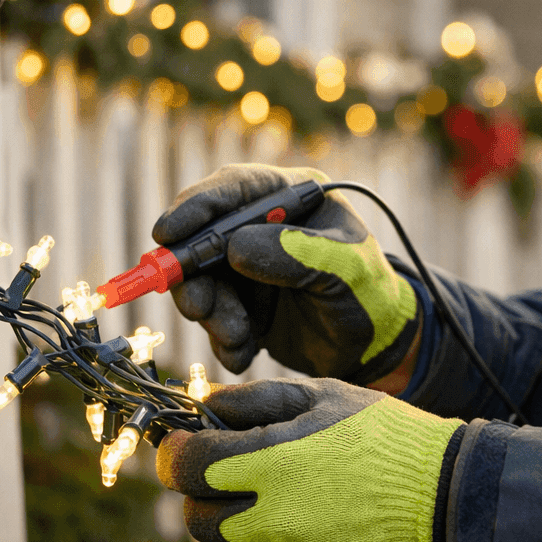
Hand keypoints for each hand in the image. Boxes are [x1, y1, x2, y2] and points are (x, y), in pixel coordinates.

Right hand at [153, 164, 419, 382]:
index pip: (234, 189)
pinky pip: (213, 319)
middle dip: (193, 275)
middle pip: (201, 237)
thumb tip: (235, 246)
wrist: (375, 347)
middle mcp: (261, 226)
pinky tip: (244, 353)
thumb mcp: (345, 268)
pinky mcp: (241, 304)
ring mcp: (247, 266)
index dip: (195, 207)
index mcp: (291, 197)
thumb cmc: (370, 293)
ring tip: (238, 338)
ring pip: (201, 283)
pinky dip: (223, 339)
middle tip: (199, 307)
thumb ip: (296, 253)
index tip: (167, 232)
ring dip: (211, 314)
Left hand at [156, 377, 462, 541]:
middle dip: (203, 496)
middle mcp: (273, 519)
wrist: (448, 497)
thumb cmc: (387, 437)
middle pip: (198, 518)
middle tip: (229, 482)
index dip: (176, 453)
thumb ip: (258, 400)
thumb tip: (205, 406)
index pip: (186, 465)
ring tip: (275, 512)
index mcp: (272, 463)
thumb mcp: (325, 396)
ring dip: (237, 535)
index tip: (185, 448)